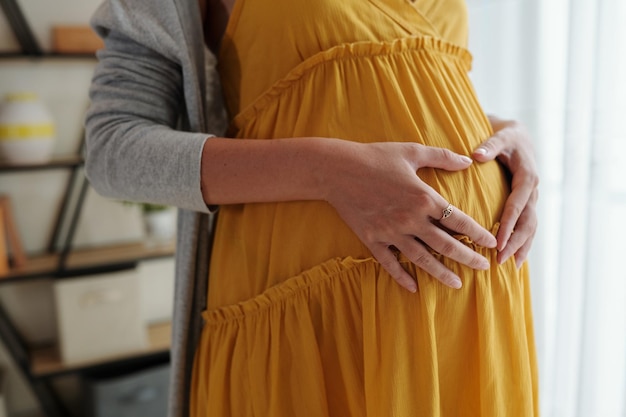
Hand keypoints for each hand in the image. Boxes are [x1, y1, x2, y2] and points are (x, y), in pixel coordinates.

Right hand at [324, 141, 496, 291]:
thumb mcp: (412, 151)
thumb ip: (443, 157)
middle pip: (445, 245)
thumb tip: (468, 161)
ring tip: (457, 284)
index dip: (478, 234)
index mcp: (424, 197)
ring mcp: (390, 232)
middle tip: (484, 268)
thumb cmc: (375, 156)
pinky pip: (389, 263)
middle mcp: (410, 219)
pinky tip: (414, 287)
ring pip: (422, 259)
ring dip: (441, 273)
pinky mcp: (372, 239)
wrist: (337, 169)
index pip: (459, 221)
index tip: (492, 243)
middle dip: (468, 258)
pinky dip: (402, 276)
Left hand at [473, 116, 538, 267]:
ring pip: (531, 228)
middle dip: (515, 242)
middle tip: (500, 259)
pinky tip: (517, 260)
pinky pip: (528, 227)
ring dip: (522, 247)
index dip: (508, 223)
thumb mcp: (500, 136)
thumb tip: (476, 155)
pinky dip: (524, 244)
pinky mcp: (528, 204)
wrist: (518, 136)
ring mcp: (533, 199)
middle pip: (527, 221)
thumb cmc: (505, 136)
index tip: (497, 241)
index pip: (517, 204)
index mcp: (527, 176)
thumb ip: (490, 145)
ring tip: (511, 267)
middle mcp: (533, 191)